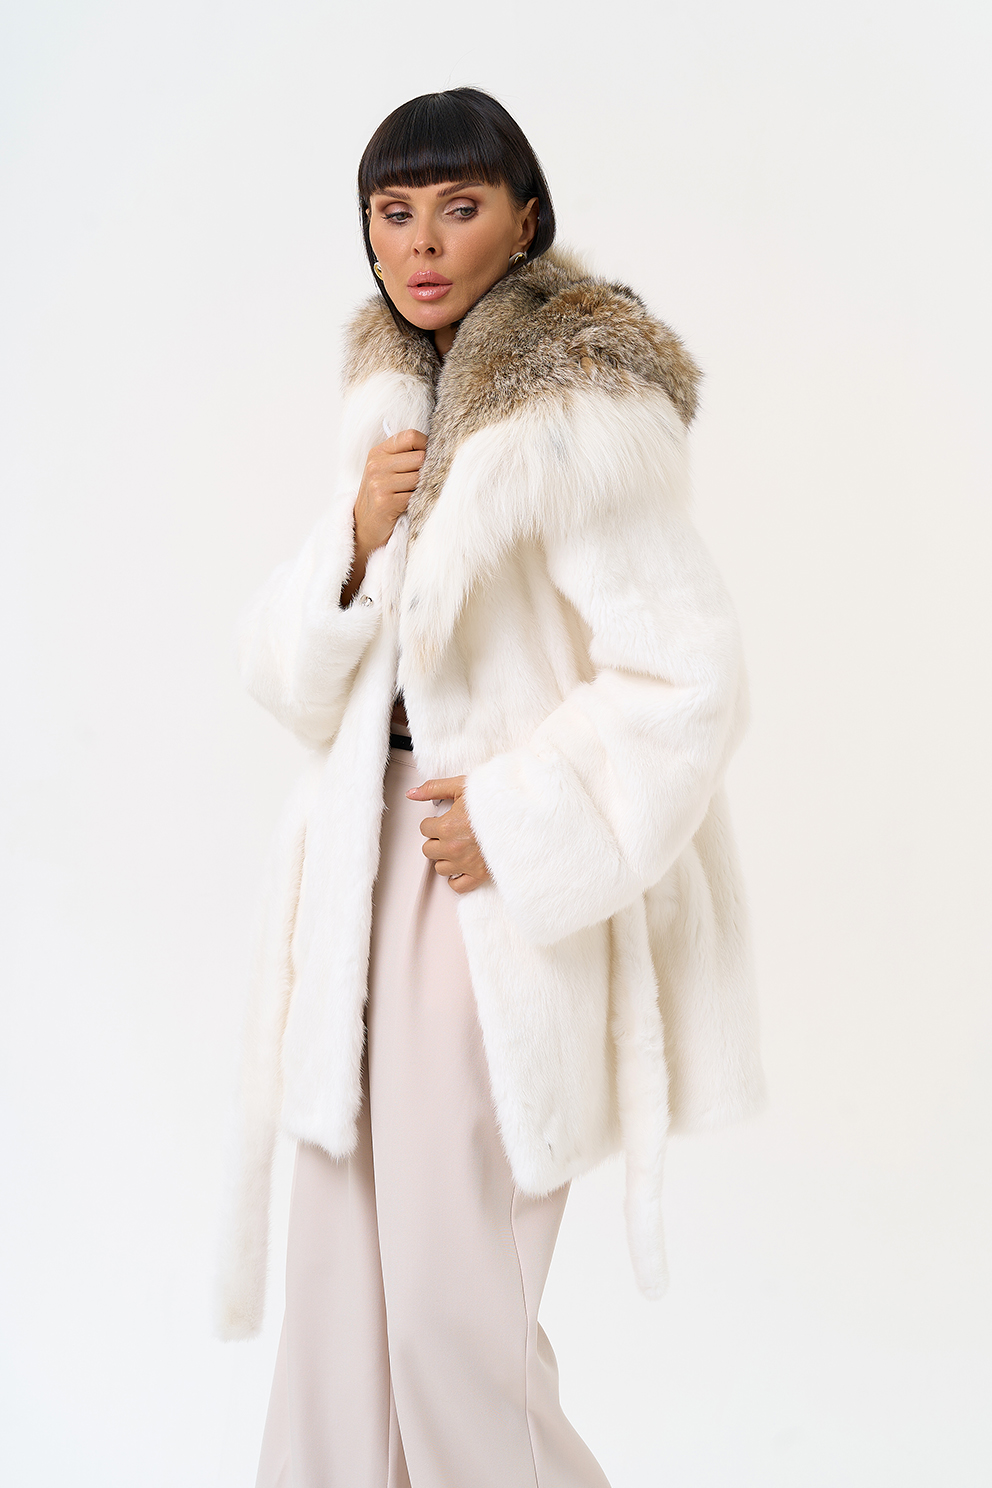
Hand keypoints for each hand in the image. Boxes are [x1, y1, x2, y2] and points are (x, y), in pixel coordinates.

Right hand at [341, 429, 426, 605]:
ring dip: (423, 487)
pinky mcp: (385, 502)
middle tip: (425, 481)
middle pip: (419, 457)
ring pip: (419, 477)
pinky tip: (412, 505)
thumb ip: (404, 456)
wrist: (363, 527)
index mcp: (378, 452)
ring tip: (417, 494)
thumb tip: (438, 446)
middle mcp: (376, 465)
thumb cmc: (381, 497)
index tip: (431, 457)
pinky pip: (414, 496)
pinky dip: (418, 501)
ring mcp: (379, 483)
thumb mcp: (386, 471)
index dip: (426, 445)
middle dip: (427, 470)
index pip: (410, 436)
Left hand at [406, 776, 490, 894]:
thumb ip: (433, 788)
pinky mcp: (479, 874)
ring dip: (445, 859)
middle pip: (429, 850)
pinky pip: (457, 886)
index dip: (433, 823)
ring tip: (457, 848)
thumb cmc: (494, 800)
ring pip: (440, 868)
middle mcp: (453, 848)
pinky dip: (456, 879)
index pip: (424, 829)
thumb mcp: (461, 786)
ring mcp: (465, 863)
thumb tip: (411, 793)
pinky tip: (459, 867)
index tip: (443, 821)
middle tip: (450, 833)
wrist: (519, 814)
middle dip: (436, 841)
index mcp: (447, 826)